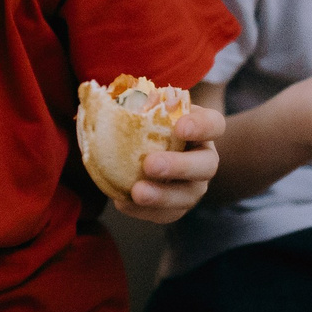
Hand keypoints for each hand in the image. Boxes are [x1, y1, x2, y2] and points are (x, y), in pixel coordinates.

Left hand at [113, 101, 226, 224]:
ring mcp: (194, 185)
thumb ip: (136, 104)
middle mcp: (205, 159)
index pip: (213, 124)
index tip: (180, 126)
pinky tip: (124, 203)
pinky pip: (166, 214)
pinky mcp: (178, 207)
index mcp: (202, 130)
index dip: (201, 126)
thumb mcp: (151, 109)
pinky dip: (144, 211)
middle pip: (206, 165)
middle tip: (150, 165)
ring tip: (137, 192)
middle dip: (179, 166)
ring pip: (187, 195)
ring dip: (162, 196)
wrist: (153, 151)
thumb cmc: (151, 124)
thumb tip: (97, 96)